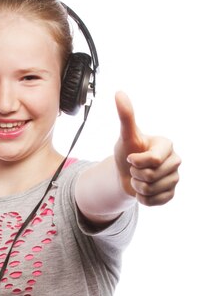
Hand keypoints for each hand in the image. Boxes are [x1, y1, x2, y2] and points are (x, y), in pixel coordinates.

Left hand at [114, 91, 180, 205]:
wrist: (125, 174)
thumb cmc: (127, 151)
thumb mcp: (125, 135)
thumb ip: (125, 116)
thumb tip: (119, 93)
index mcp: (167, 145)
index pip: (153, 161)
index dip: (136, 162)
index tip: (131, 157)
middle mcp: (175, 160)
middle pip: (151, 177)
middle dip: (135, 175)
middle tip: (135, 169)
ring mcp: (175, 178)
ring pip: (151, 190)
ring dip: (138, 187)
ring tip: (138, 178)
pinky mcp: (170, 194)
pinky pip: (154, 202)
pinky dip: (142, 199)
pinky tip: (142, 190)